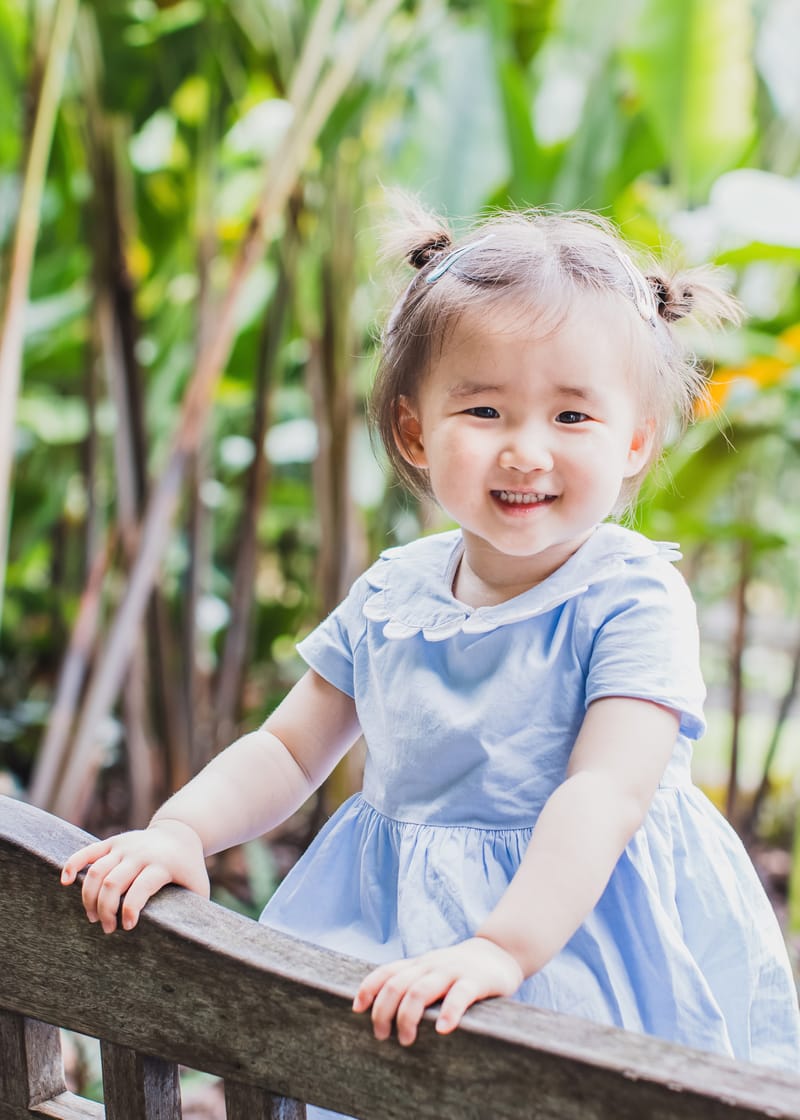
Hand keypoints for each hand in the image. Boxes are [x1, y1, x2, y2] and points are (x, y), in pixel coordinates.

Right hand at [60, 819, 208, 933]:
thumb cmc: (189, 868)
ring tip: (92, 917)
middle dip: (105, 910)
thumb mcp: (199, 887)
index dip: (130, 910)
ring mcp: (124, 846)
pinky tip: (64, 882)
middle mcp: (140, 853)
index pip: (141, 888)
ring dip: (89, 897)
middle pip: (113, 883)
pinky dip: (73, 864)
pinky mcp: (112, 842)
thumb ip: (198, 912)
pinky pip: (87, 851)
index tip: (127, 928)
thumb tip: (195, 944)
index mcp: (162, 865)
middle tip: (107, 928)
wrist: (180, 833)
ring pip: (96, 871)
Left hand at [352, 937, 523, 1045]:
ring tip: (406, 1040)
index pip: (386, 972)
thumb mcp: (432, 972)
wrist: (499, 952)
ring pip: (421, 989)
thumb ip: (412, 985)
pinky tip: (443, 1030)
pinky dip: (449, 1012)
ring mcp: (453, 971)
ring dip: (408, 1016)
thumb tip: (381, 1016)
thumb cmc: (459, 972)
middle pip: (397, 985)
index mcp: (418, 965)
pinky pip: (460, 995)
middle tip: (382, 1037)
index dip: (368, 989)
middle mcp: (431, 966)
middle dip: (383, 1012)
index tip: (357, 1010)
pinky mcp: (476, 981)